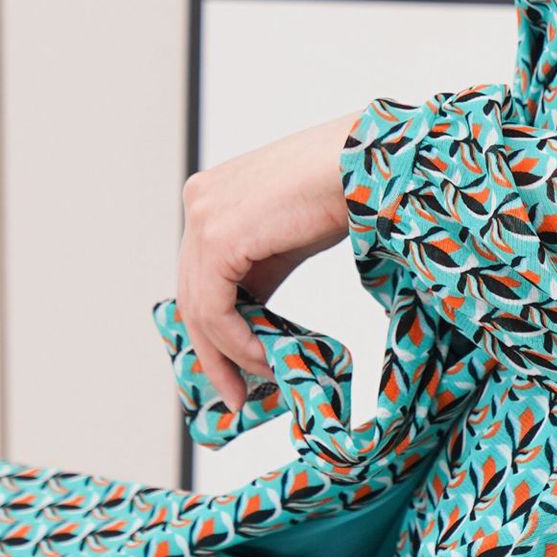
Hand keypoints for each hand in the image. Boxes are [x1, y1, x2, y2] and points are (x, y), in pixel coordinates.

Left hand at [176, 108, 361, 412]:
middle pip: (192, 293)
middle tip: (235, 393)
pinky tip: (263, 358)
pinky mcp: (218, 237)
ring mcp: (203, 217)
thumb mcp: (287, 239)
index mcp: (210, 196)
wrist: (365, 162)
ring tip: (261, 380)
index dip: (211, 329)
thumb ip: (259, 272)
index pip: (198, 275)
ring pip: (200, 307)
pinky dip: (237, 342)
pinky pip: (215, 308)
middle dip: (212, 352)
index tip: (231, 370)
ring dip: (230, 354)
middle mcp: (198, 202)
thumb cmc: (340, 190)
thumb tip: (250, 325)